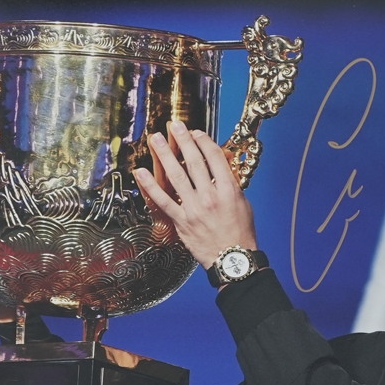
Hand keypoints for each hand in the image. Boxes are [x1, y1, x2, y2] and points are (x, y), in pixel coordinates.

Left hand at [135, 121, 257, 269]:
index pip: (214, 158)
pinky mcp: (181, 221)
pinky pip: (162, 200)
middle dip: (182, 140)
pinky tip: (140, 172)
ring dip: (164, 155)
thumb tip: (219, 168)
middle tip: (173, 125)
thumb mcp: (243, 204)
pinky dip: (150, 186)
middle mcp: (210, 196)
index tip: (195, 132)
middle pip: (194, 161)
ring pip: (176, 176)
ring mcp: (194, 208)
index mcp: (229, 190)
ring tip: (156, 139)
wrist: (232, 258)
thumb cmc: (240, 233)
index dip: (204, 141)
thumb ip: (230, 185)